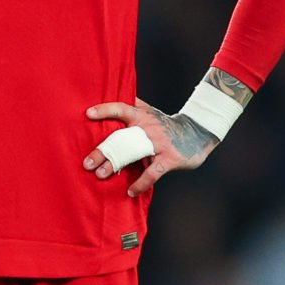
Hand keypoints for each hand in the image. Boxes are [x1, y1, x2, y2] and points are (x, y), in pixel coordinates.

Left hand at [83, 97, 219, 196]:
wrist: (198, 132)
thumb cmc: (167, 125)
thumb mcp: (151, 112)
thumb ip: (133, 106)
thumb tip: (113, 93)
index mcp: (142, 115)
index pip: (121, 109)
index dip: (105, 110)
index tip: (88, 114)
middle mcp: (148, 127)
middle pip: (121, 138)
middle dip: (103, 151)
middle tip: (87, 163)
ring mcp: (159, 143)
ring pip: (133, 154)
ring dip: (116, 166)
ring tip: (100, 175)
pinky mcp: (169, 158)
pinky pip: (152, 173)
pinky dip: (140, 184)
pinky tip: (131, 191)